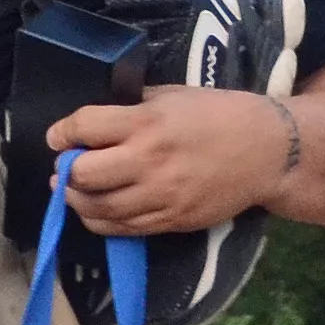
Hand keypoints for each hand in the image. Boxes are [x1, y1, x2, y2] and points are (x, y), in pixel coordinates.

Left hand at [54, 86, 298, 236]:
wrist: (268, 152)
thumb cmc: (220, 114)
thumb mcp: (173, 95)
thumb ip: (134, 106)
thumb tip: (97, 120)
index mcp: (147, 122)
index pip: (85, 128)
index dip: (62, 133)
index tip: (56, 136)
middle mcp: (149, 161)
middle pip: (83, 175)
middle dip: (67, 170)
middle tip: (66, 164)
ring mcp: (161, 196)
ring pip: (98, 208)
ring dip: (76, 199)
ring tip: (72, 189)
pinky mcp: (172, 221)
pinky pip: (123, 229)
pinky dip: (100, 221)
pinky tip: (95, 210)